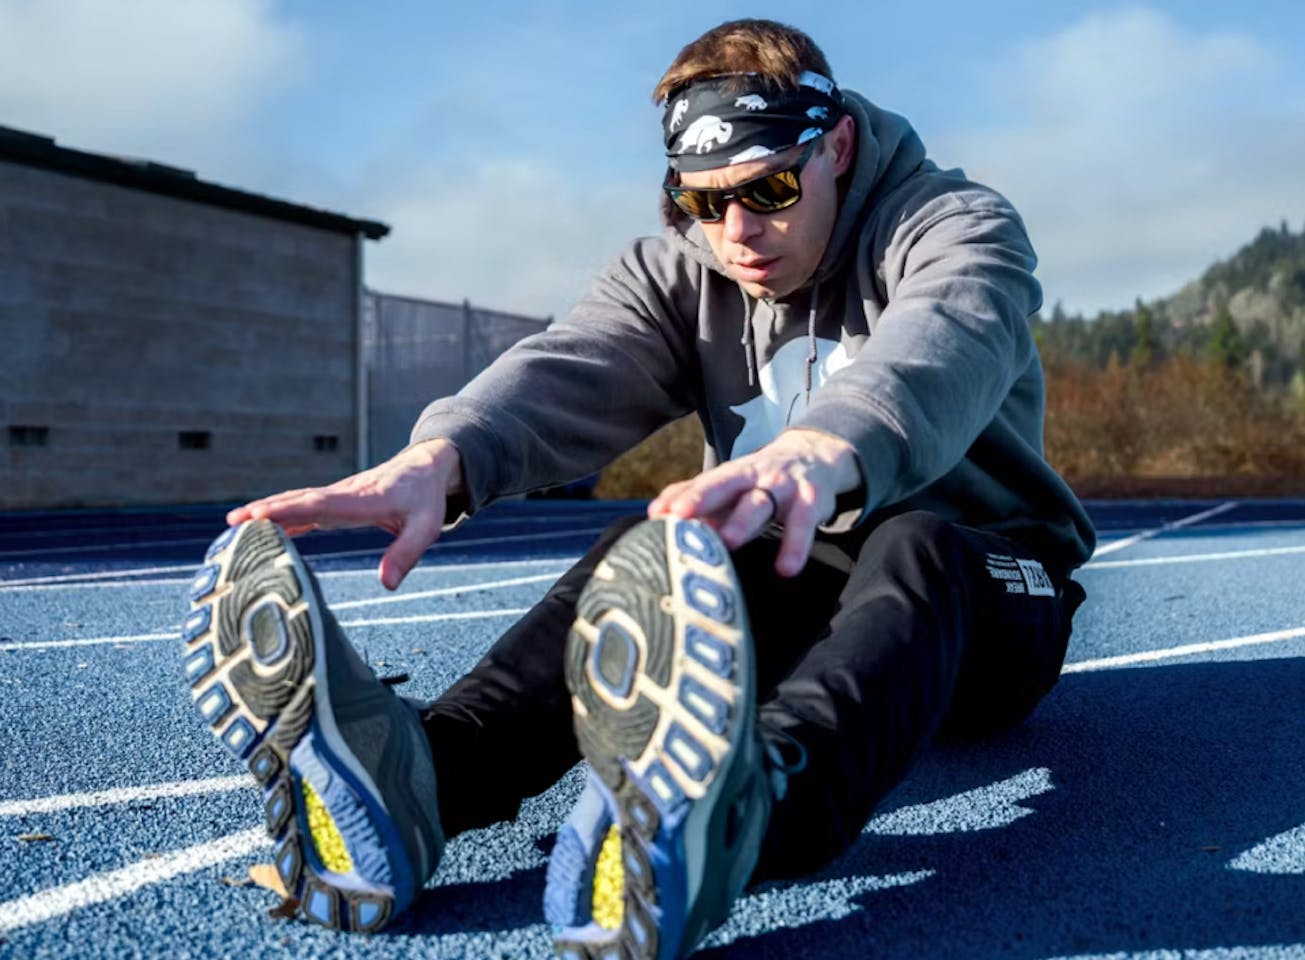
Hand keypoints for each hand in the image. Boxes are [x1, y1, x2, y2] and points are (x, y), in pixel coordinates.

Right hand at [226, 439, 463, 590]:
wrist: (426, 469)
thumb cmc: (425, 499)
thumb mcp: (426, 527)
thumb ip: (407, 554)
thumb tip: (386, 585)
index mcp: (362, 500)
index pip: (318, 503)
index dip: (289, 510)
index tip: (259, 515)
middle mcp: (343, 494)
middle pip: (299, 501)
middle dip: (266, 510)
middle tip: (232, 522)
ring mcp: (337, 496)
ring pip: (297, 501)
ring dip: (267, 511)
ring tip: (234, 524)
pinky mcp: (337, 501)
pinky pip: (305, 507)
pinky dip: (283, 515)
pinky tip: (263, 527)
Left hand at [647, 429, 859, 576]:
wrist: (814, 456)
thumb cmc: (761, 480)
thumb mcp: (732, 484)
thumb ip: (695, 495)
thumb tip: (655, 513)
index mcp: (731, 474)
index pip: (703, 483)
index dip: (682, 496)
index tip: (659, 513)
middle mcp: (754, 476)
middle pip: (725, 485)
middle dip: (702, 498)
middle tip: (680, 517)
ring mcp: (783, 486)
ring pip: (760, 502)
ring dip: (743, 521)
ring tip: (728, 541)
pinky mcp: (812, 500)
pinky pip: (803, 522)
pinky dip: (796, 545)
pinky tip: (786, 568)